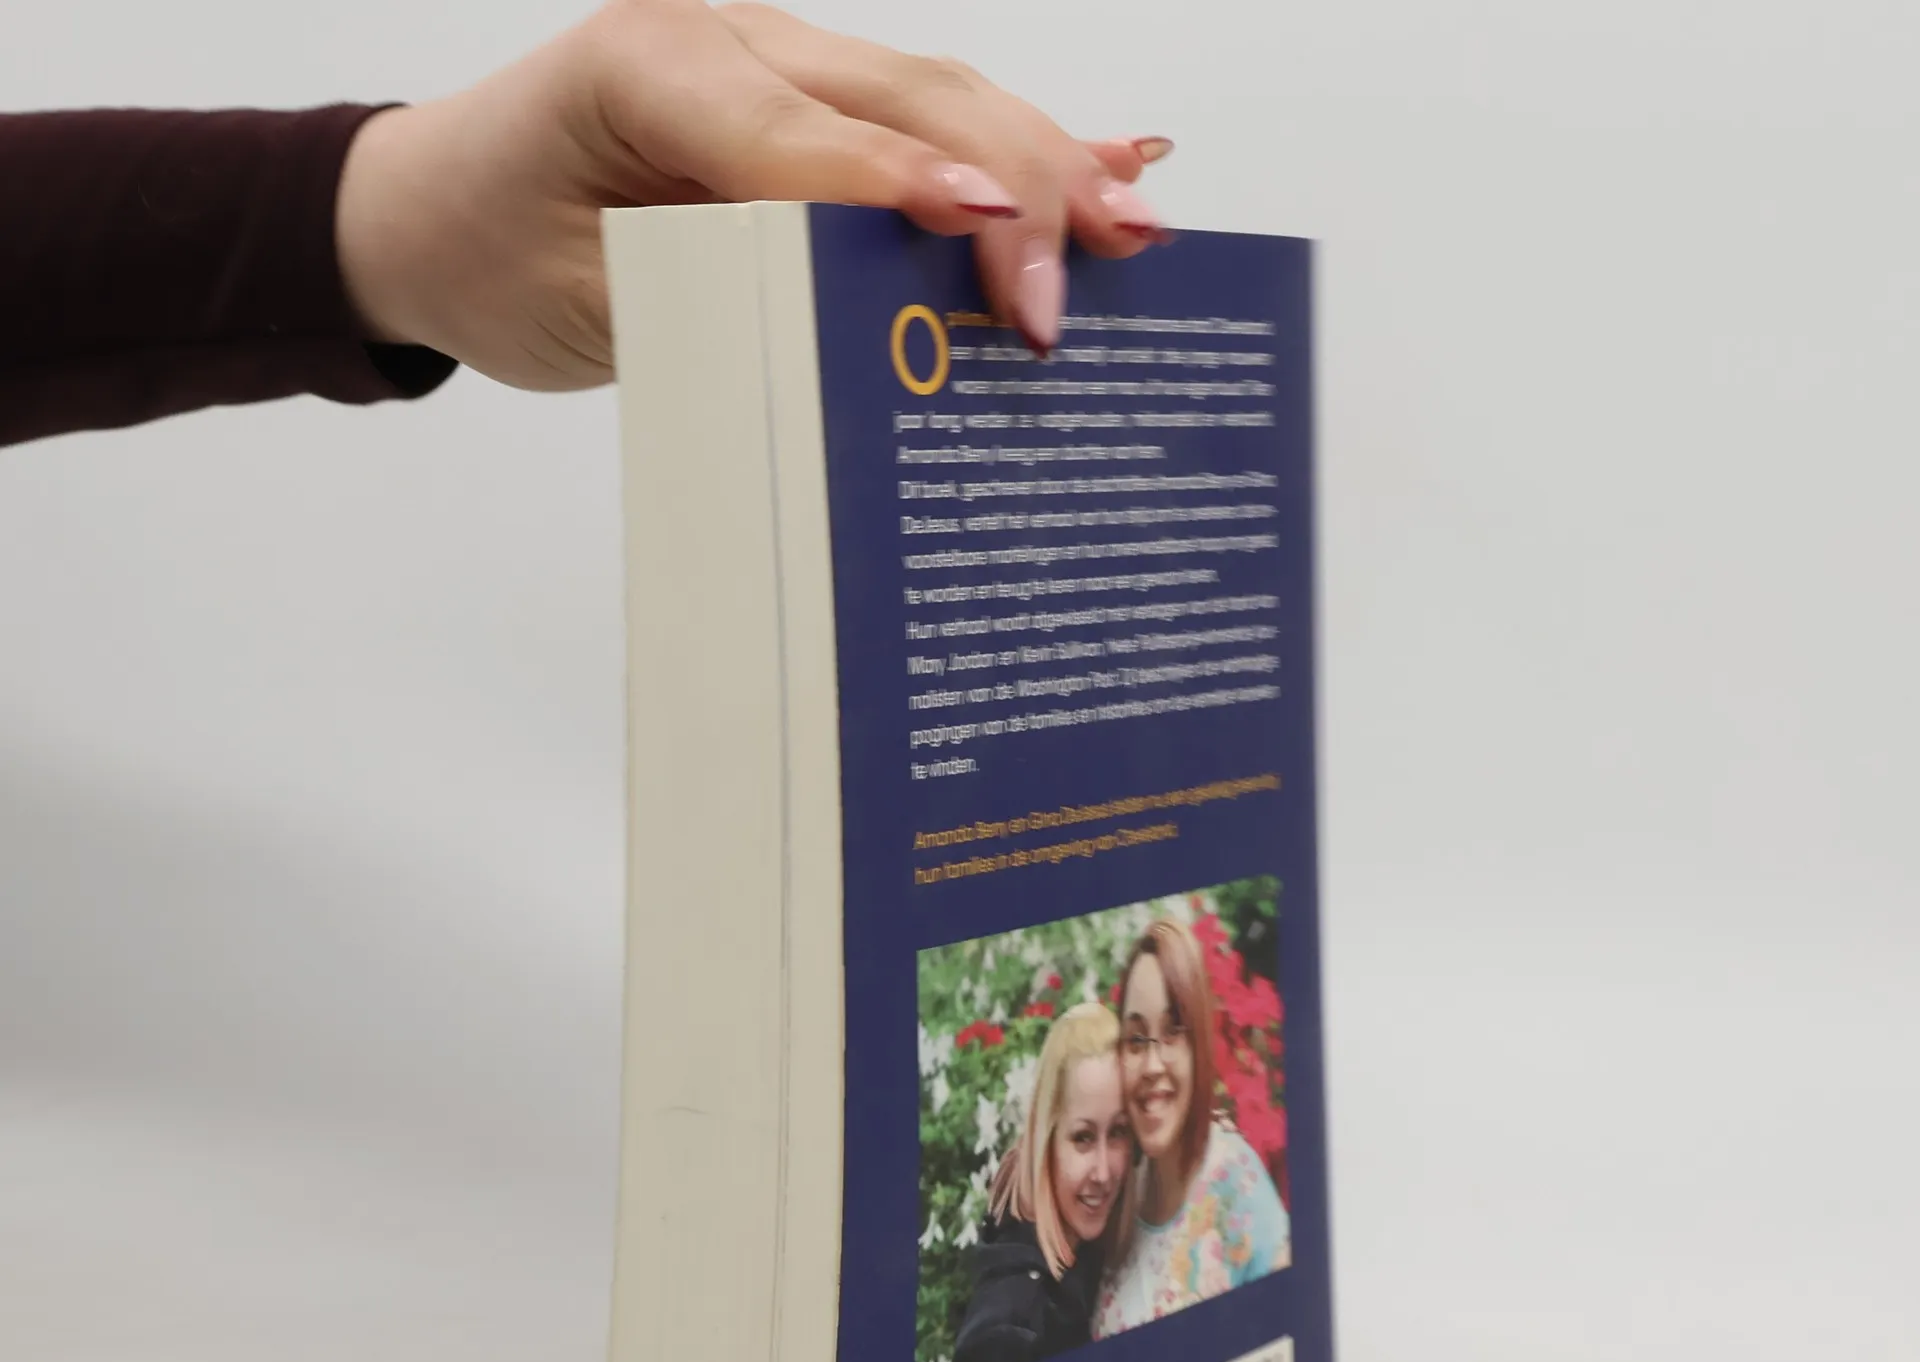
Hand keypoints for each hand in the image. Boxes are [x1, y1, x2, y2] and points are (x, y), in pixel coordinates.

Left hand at [334, 0, 1170, 390]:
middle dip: (1013, 185)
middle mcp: (731, 44)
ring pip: (938, 99)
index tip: (994, 248)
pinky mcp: (806, 111)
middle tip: (1083, 283)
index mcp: (651, 70)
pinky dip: (1015, 151)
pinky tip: (1110, 164)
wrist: (434, 210)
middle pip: (908, 98)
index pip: (803, 135)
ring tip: (1137, 227)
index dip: (909, 191)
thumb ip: (711, 304)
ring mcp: (778, 67)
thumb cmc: (491, 250)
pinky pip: (923, 123)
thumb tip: (857, 341)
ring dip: (1043, 163)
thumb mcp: (581, 303)